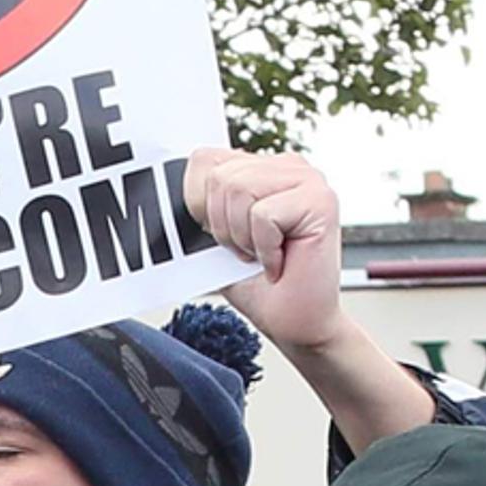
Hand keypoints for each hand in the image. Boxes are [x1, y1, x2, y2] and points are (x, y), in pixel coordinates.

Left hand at [184, 150, 344, 351]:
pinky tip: (280, 263)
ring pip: (238, 189)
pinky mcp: (320, 201)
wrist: (296, 325)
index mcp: (261, 168)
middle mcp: (287, 166)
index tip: (221, 238)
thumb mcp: (217, 240)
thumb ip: (202, 205)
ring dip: (243, 238)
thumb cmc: (260, 288)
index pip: (205, 159)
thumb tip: (166, 189)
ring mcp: (308, 179)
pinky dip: (264, 249)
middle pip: (220, 176)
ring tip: (263, 256)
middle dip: (222, 226)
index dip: (199, 203)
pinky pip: (263, 215)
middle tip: (247, 253)